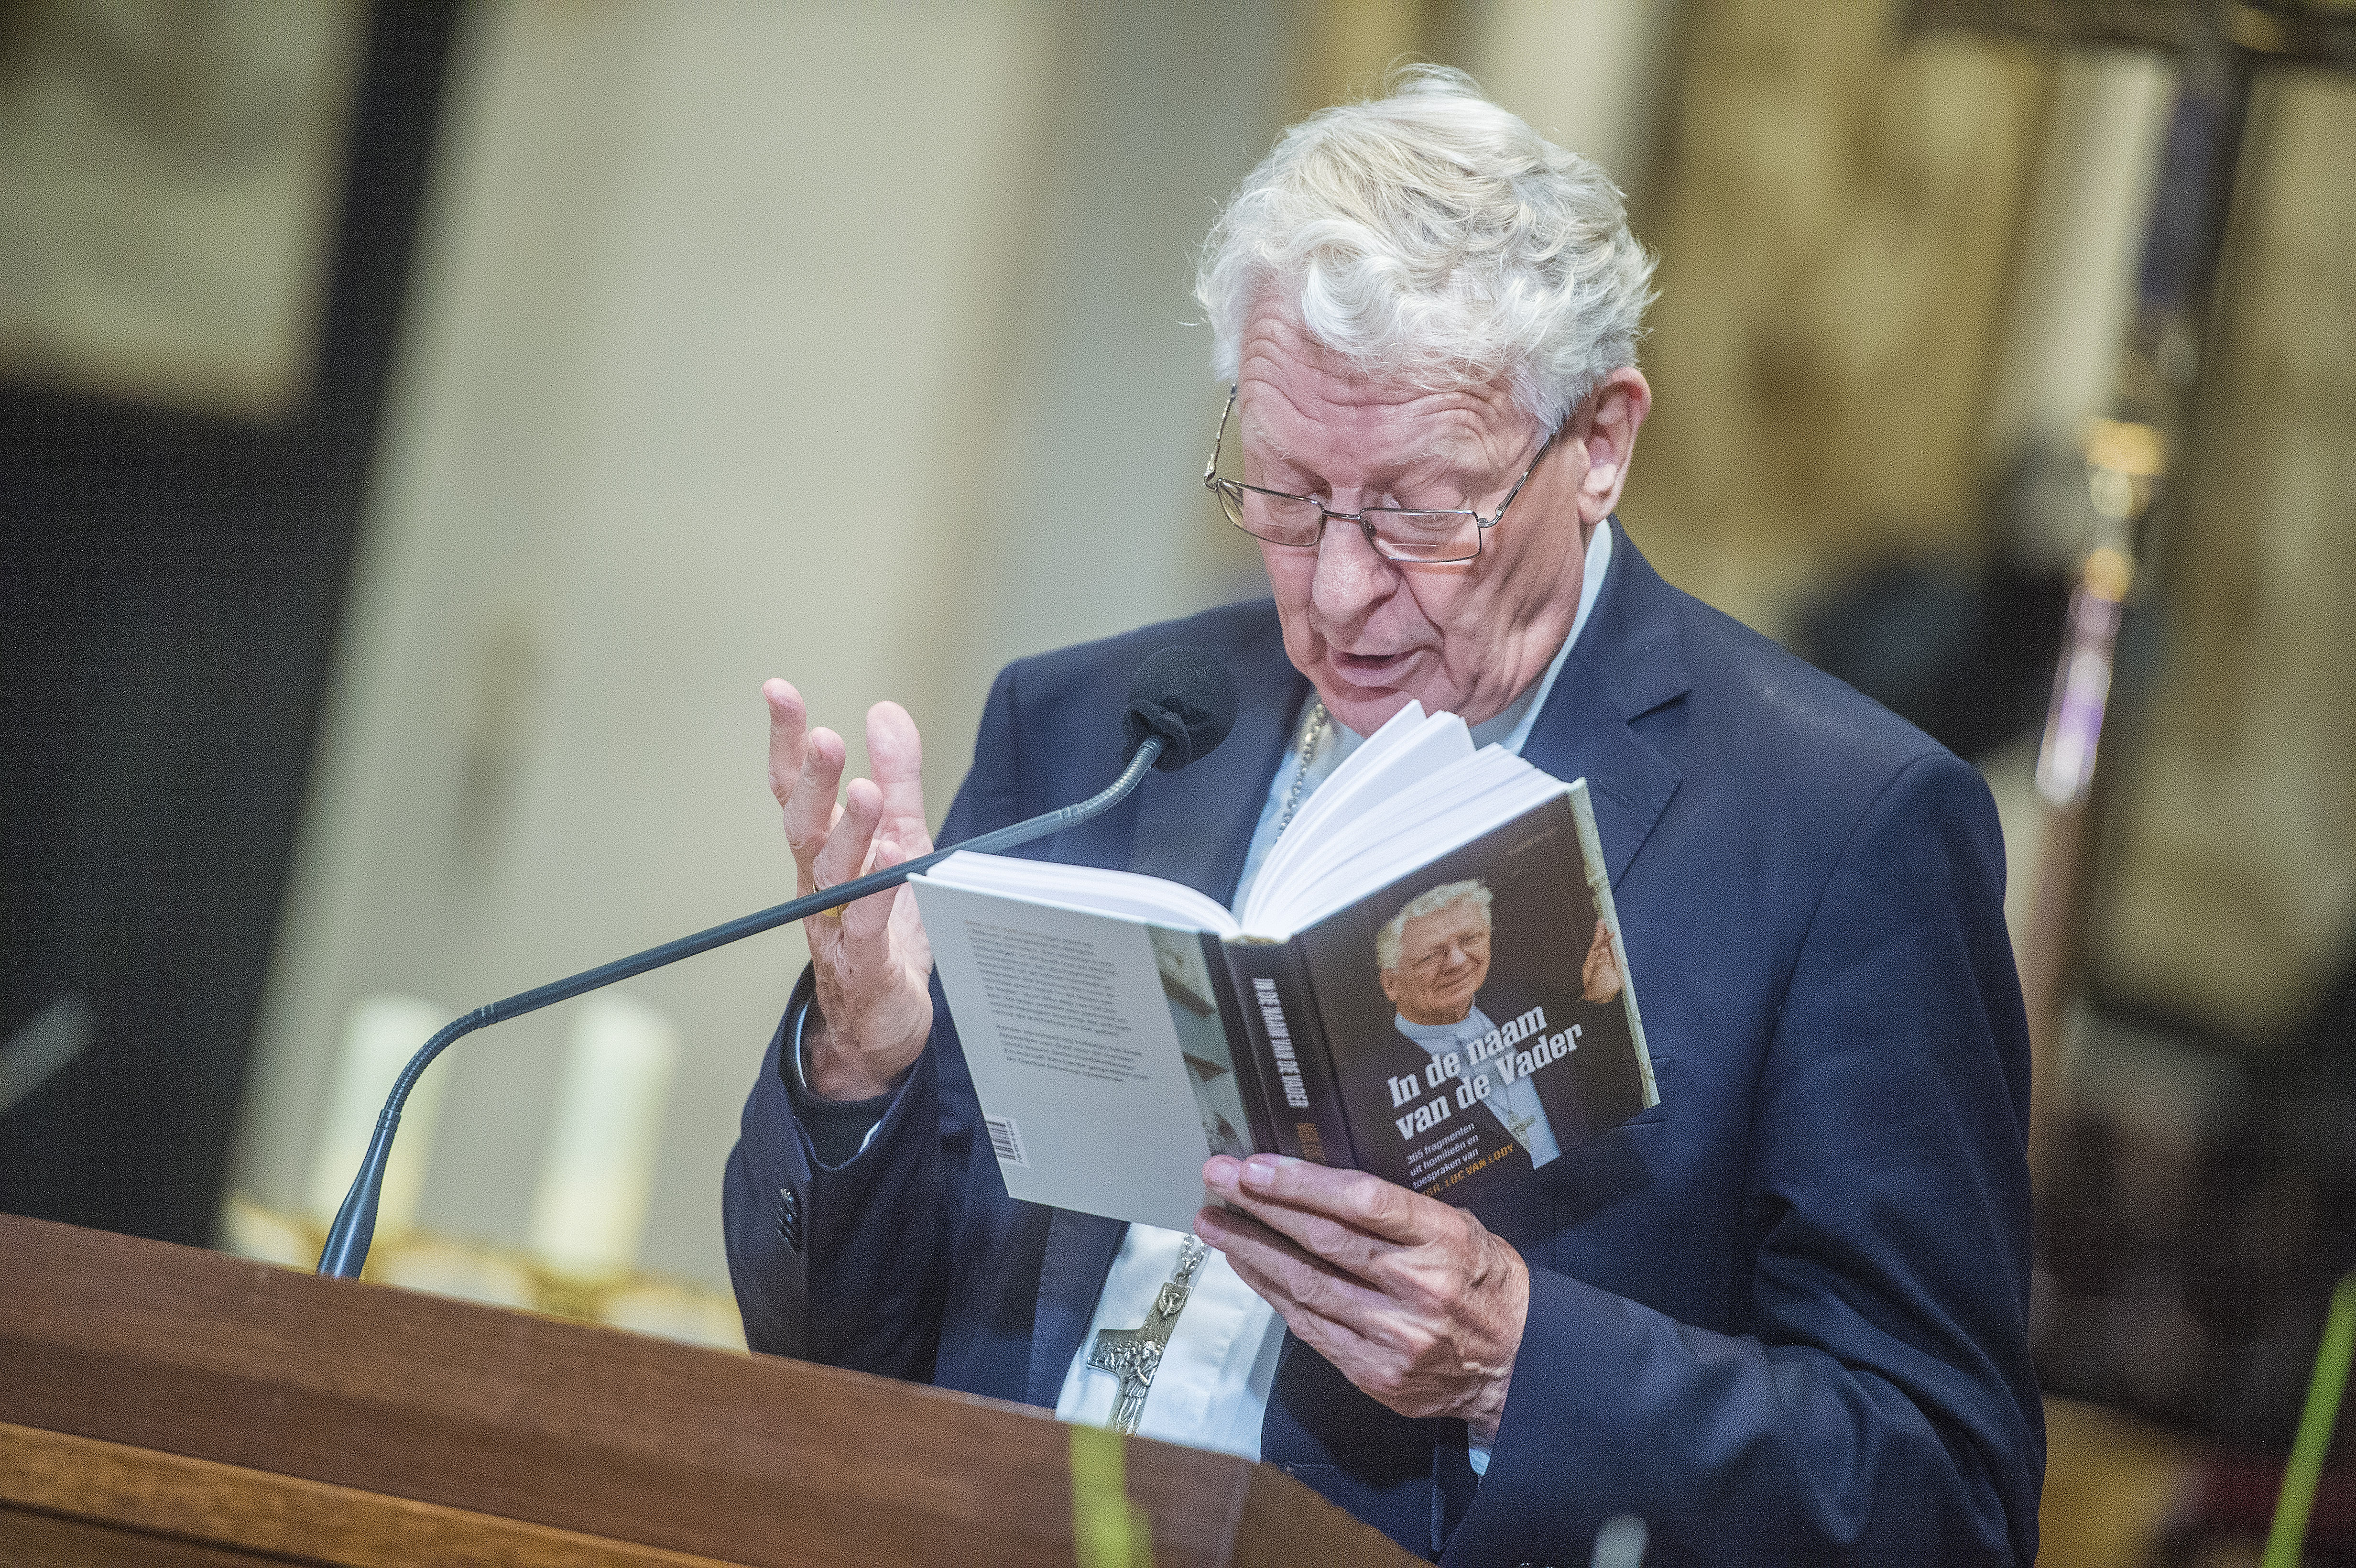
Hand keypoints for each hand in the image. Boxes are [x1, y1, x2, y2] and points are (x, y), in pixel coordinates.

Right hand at [765, 679, 934, 1099]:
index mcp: (822, 848)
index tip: (778, 690)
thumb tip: (884, 711)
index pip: (796, 786)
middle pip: (803, 824)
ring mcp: (834, 924)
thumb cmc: (886, 925)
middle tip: (824, 736)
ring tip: (863, 791)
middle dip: (811, 779)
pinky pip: (865, 922)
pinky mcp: (864, 962)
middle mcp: (818, 883)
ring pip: (831, 872)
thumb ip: (896, 778)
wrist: (883, 1018)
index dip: (786, 739)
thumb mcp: (900, 837)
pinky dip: (876, 890)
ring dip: (847, 830)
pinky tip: (890, 859)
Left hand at [1196, 1154, 1528, 1441]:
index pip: (1362, 1202)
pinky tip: (1247, 1267)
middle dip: (1260, 1207)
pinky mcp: (1373, 1372)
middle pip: (1322, 1240)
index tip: (1256, 1167)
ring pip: (1305, 1285)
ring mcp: (1392, 1336)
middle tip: (1218, 1180)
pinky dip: (1271, 1292)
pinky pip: (1308, 1325)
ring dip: (1251, 1250)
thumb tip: (1322, 1183)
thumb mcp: (1460, 1227)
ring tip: (1214, 1223)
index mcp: (1444, 1241)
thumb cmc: (1483, 1282)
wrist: (1514, 1365)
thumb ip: (1400, 1211)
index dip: (1302, 1183)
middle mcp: (1417, 1288)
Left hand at [1581, 916, 1622, 1003]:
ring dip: (1608, 939)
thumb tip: (1603, 950)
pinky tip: (1616, 943)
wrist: (1602, 1003)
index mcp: (1592, 962)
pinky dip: (1615, 949)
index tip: (1610, 932)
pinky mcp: (1613, 970)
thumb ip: (1602, 964)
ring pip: (1607, 949)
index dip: (1603, 938)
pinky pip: (1614, 957)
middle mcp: (1598, 962)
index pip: (1597, 946)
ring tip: (1607, 927)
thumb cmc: (1598, 992)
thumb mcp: (1599, 977)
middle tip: (1602, 921)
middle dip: (1601, 933)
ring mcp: (1605, 965)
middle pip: (1600, 945)